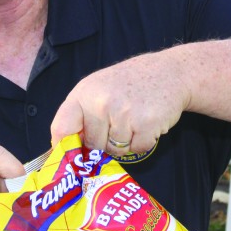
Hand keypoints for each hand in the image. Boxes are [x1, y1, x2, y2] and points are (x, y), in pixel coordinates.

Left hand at [50, 51, 189, 155]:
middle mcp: (101, 102)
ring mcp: (123, 113)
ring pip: (115, 150)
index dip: (65, 148)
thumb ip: (81, 114)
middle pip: (92, 145)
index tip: (71, 157)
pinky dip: (143, 142)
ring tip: (133, 119)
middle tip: (118, 124)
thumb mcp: (98, 88)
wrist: (169, 72)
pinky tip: (146, 123)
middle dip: (104, 143)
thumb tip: (66, 150)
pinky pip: (137, 150)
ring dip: (125, 142)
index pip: (61, 129)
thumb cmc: (130, 83)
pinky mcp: (145, 124)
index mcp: (84, 93)